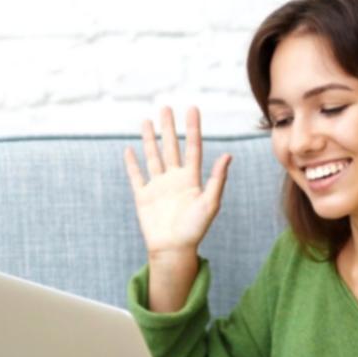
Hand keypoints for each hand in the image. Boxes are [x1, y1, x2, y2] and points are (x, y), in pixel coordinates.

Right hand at [123, 105, 230, 259]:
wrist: (173, 250)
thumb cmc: (194, 229)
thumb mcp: (210, 203)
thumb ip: (217, 179)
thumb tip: (228, 155)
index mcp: (191, 179)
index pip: (192, 147)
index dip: (193, 128)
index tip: (192, 109)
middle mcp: (174, 179)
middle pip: (171, 146)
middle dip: (168, 127)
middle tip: (165, 107)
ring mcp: (158, 186)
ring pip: (153, 156)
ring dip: (149, 138)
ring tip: (147, 120)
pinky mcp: (143, 197)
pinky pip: (136, 176)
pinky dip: (132, 164)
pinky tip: (129, 150)